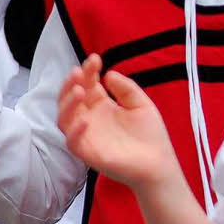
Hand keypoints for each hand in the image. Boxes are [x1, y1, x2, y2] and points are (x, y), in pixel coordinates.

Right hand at [57, 54, 182, 192]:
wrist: (158, 164)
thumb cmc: (150, 135)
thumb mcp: (141, 104)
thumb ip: (126, 89)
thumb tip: (108, 74)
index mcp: (102, 105)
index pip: (88, 84)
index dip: (89, 71)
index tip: (95, 58)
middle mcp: (90, 118)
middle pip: (70, 98)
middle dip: (72, 83)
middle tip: (79, 71)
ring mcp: (87, 135)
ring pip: (65, 118)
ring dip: (68, 103)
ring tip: (80, 90)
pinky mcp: (88, 153)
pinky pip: (73, 142)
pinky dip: (75, 131)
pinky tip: (86, 120)